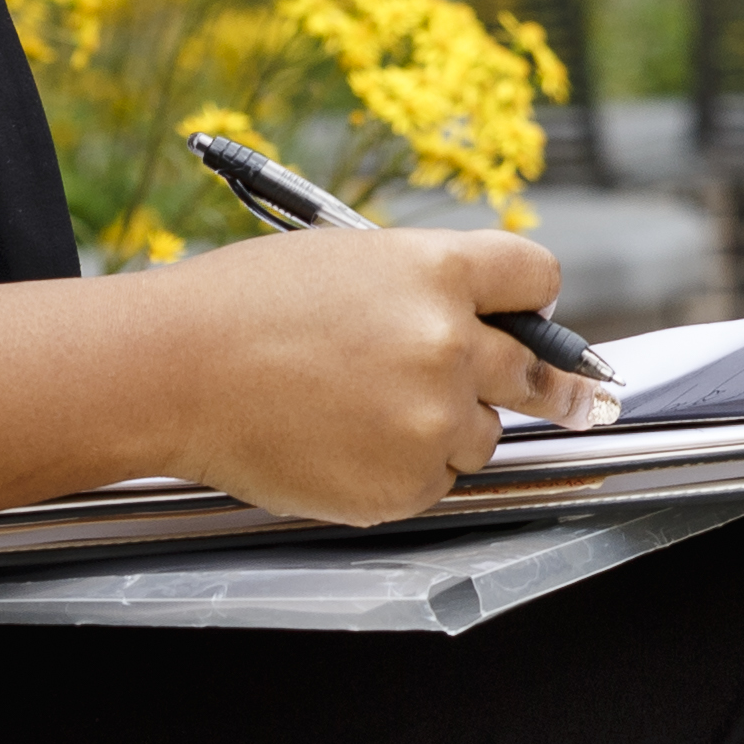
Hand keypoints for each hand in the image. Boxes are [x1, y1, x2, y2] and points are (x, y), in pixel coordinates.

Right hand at [145, 222, 599, 525]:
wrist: (173, 371)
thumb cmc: (242, 309)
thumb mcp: (349, 261)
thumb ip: (426, 288)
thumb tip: (479, 321)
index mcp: (437, 271)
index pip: (535, 276)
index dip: (532, 299)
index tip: (534, 317)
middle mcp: (448, 343)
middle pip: (533, 368)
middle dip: (542, 381)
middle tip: (570, 396)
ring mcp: (431, 418)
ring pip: (482, 434)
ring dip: (448, 428)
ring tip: (367, 410)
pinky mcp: (405, 483)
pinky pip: (435, 481)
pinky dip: (404, 471)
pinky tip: (346, 444)